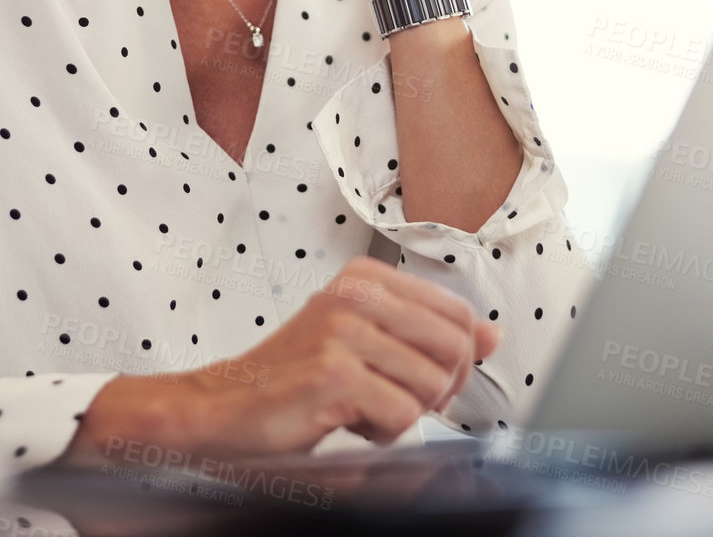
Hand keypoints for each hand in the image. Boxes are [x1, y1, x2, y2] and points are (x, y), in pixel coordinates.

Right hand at [55, 256, 500, 468]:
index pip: (459, 315)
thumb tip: (491, 334)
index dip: (454, 361)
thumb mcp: (365, 342)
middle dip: (437, 390)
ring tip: (358, 408)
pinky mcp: (334, 374)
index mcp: (365, 278)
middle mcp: (355, 295)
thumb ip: (428, 334)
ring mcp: (343, 331)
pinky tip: (345, 422)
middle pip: (455, 349)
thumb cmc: (290, 380)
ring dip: (403, 415)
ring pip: (431, 386)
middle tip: (393, 401)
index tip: (418, 378)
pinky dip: (382, 434)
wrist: (221, 409)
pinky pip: (403, 416)